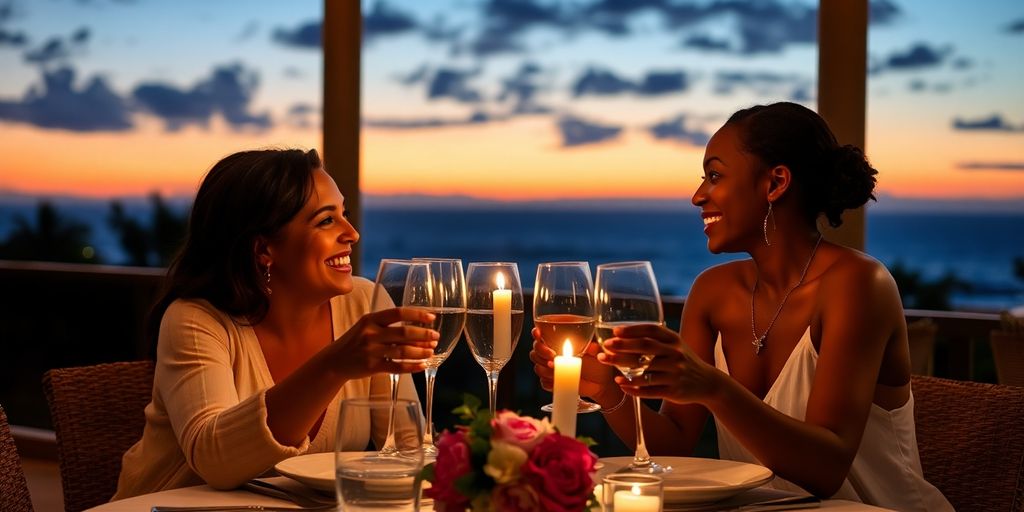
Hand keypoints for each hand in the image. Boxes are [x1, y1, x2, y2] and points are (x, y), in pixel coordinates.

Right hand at [329, 307, 438, 378]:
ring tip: (431, 351)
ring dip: (420, 352)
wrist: (334, 362)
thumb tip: (418, 328)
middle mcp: (370, 333)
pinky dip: (412, 367)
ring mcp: (371, 351)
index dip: (417, 314)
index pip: (398, 313)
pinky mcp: (372, 367)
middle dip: (423, 335)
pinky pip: (397, 367)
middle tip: (435, 337)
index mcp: (370, 319)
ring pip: (402, 351)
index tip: (432, 317)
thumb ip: (387, 325)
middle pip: (403, 333)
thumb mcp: (366, 326)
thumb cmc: (354, 342)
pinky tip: (422, 365)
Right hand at [528, 327, 616, 402]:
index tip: (539, 334)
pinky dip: (548, 383)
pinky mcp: (553, 383)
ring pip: (537, 367)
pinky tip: (556, 381)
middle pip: (535, 351)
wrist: (601, 382)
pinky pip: (543, 383)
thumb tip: (591, 346)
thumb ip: (594, 347)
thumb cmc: (598, 362)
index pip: (540, 335)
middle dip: (541, 353)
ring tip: (556, 370)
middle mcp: (552, 354)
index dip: (536, 334)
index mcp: (558, 343)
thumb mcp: (598, 352)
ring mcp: (551, 369)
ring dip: (544, 369)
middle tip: (553, 356)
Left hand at [598, 323, 719, 404]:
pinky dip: (633, 388)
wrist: (707, 382)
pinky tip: (621, 385)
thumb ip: (655, 339)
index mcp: (674, 340)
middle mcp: (675, 354)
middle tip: (606, 346)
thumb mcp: (675, 345)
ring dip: (623, 368)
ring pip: (645, 371)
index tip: (615, 331)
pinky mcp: (673, 391)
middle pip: (646, 348)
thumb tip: (622, 335)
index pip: (652, 330)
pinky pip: (649, 390)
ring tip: (607, 363)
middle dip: (623, 346)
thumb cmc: (683, 361)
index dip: (633, 330)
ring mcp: (675, 373)